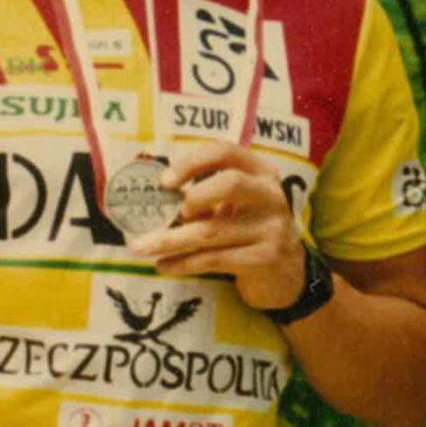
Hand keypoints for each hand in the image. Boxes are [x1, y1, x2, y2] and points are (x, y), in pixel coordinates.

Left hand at [135, 141, 306, 311]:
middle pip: (230, 184)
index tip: (164, 181)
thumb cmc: (247, 231)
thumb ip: (202, 196)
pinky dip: (182, 263)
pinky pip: (214, 259)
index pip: (225, 152)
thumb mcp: (233, 206)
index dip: (192, 163)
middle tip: (165, 213)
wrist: (285, 274)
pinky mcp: (266, 258)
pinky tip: (164, 265)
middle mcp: (271, 195)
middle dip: (192, 197)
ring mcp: (272, 227)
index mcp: (260, 172)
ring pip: (212, 231)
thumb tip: (150, 198)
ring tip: (140, 246)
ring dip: (169, 240)